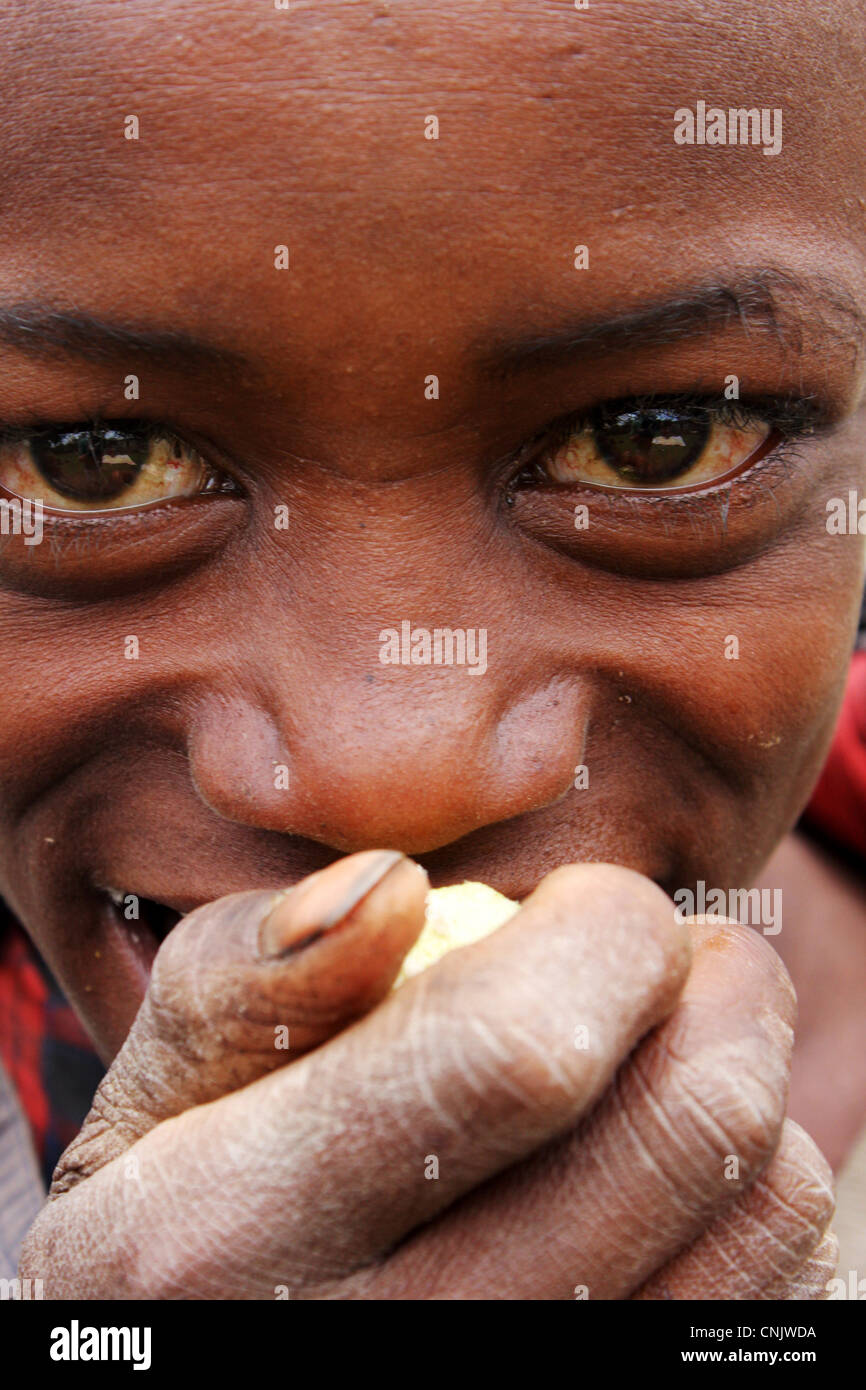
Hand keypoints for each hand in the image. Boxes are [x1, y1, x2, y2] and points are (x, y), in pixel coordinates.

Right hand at [20, 852, 834, 1298]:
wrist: (215, 1369)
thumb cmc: (183, 1232)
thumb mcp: (152, 1100)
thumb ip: (246, 978)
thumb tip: (392, 890)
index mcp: (231, 1237)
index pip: (513, 1050)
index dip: (603, 933)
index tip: (588, 904)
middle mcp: (400, 1353)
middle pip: (689, 1128)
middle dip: (720, 984)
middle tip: (665, 956)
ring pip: (771, 1211)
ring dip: (739, 1089)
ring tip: (655, 1065)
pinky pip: (780, 1293)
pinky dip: (750, 1203)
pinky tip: (659, 1181)